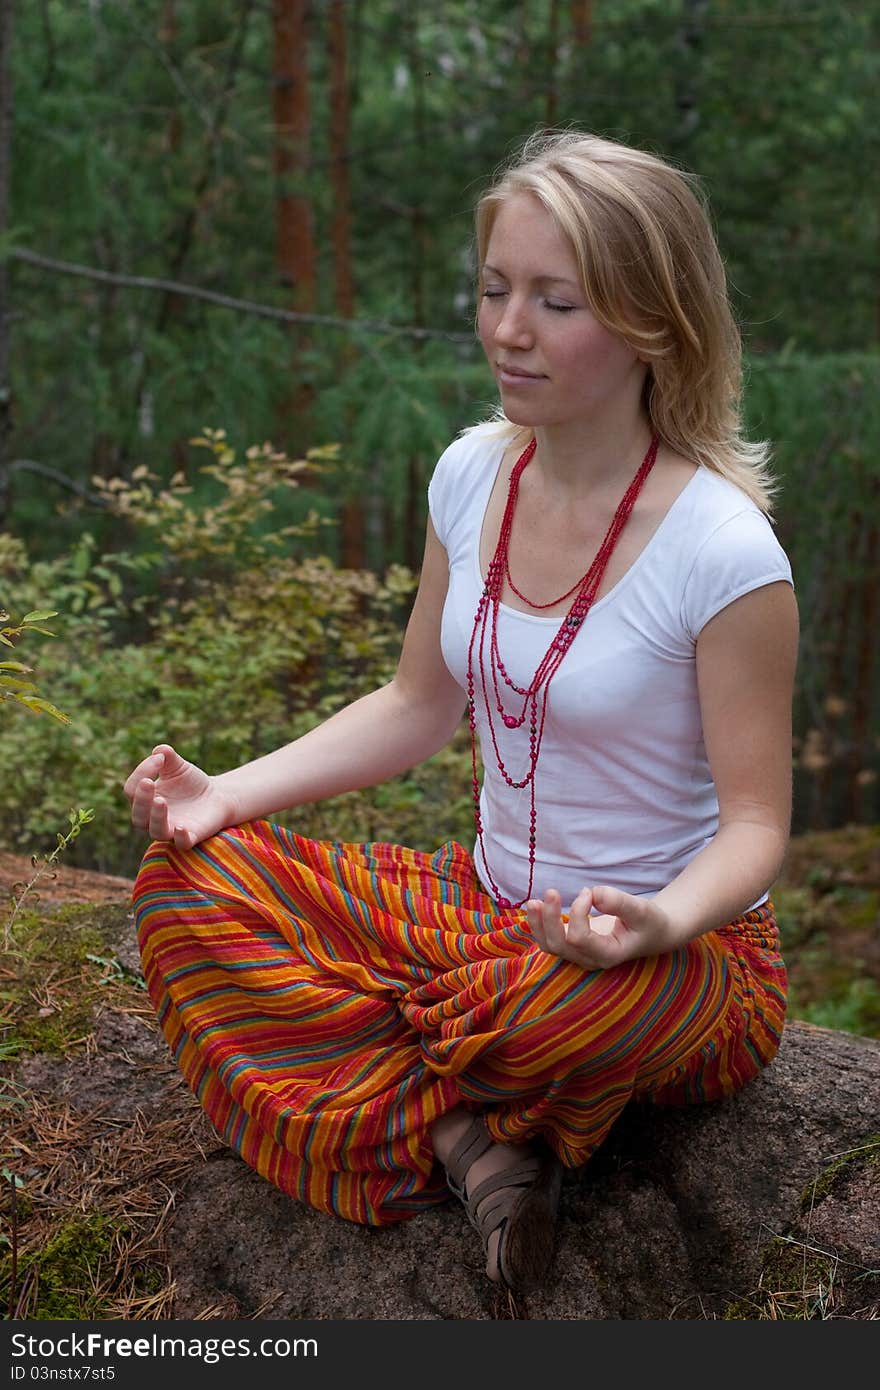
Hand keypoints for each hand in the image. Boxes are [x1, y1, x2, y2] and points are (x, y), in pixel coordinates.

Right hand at [123, 743, 239, 848]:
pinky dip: (180, 837)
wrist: (216, 796)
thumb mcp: (178, 766)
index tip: (160, 758)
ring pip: (155, 831)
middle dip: (141, 798)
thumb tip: (160, 751)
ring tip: (161, 801)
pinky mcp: (190, 837)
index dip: (142, 772)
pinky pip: (182, 844)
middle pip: (138, 815)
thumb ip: (167, 757)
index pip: (132, 790)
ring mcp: (171, 829)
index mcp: (145, 800)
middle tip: (148, 782)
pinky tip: (181, 827)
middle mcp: (153, 818)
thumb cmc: (191, 782)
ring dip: (156, 816)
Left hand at [525, 885, 673, 969]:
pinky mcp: (573, 946)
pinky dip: (539, 925)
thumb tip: (594, 894)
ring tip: (533, 902)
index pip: (579, 939)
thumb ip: (620, 903)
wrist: (651, 932)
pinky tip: (535, 907)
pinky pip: (549, 940)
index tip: (588, 891)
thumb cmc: (649, 922)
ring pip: (549, 945)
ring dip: (538, 924)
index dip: (578, 913)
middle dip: (550, 919)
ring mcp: (580, 955)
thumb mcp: (642, 910)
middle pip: (559, 945)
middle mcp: (590, 959)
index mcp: (608, 955)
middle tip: (552, 891)